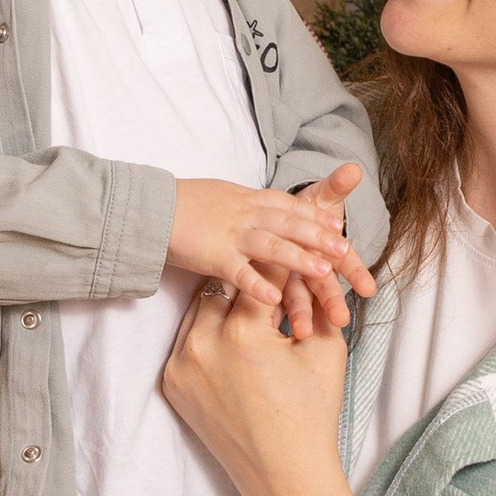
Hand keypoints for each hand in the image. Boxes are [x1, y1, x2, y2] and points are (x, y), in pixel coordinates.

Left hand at [163, 280, 361, 495]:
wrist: (286, 475)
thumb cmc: (312, 413)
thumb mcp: (324, 348)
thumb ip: (313, 298)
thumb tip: (306, 265)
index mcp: (243, 332)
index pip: (261, 274)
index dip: (279, 261)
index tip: (287, 250)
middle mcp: (203, 344)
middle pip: (223, 285)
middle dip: (249, 282)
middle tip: (267, 276)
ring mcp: (181, 366)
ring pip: (200, 311)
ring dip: (225, 305)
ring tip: (250, 308)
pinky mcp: (172, 384)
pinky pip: (188, 342)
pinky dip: (209, 335)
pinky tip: (232, 339)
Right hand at [169, 162, 374, 327]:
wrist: (150, 207)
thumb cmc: (185, 204)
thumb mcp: (224, 196)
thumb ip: (248, 205)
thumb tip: (267, 211)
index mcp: (249, 199)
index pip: (290, 206)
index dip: (315, 216)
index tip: (338, 225)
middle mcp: (245, 215)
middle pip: (289, 224)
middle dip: (319, 237)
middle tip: (345, 250)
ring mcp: (231, 235)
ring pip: (272, 246)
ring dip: (298, 259)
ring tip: (323, 273)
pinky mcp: (213, 256)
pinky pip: (240, 273)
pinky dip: (258, 285)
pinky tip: (276, 299)